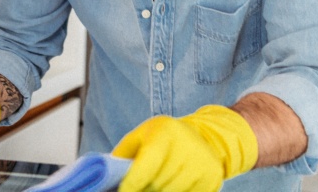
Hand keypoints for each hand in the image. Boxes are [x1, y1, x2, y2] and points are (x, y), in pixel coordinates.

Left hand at [111, 105, 258, 191]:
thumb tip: (105, 179)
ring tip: (155, 185)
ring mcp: (202, 162)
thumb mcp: (139, 138)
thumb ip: (121, 157)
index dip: (130, 186)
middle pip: (158, 185)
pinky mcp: (212, 176)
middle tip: (139, 188)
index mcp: (165, 132)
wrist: (203, 136)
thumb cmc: (163, 139)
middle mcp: (187, 145)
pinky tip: (172, 185)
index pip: (145, 168)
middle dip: (144, 190)